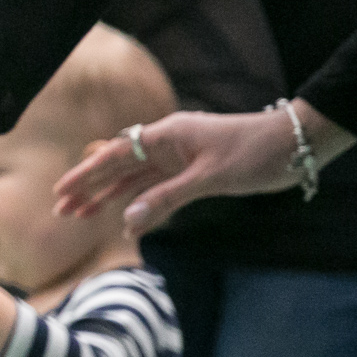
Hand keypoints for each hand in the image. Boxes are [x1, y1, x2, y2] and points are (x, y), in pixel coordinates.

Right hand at [54, 102, 356, 237]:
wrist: (295, 145)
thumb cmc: (255, 152)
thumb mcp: (210, 177)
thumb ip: (167, 198)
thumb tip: (129, 221)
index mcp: (166, 135)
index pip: (114, 155)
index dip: (86, 174)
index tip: (62, 190)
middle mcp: (166, 144)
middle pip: (117, 167)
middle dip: (89, 188)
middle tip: (62, 209)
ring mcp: (177, 158)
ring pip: (132, 179)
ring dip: (107, 197)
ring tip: (81, 214)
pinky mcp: (190, 172)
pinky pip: (155, 188)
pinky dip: (137, 202)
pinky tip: (123, 218)